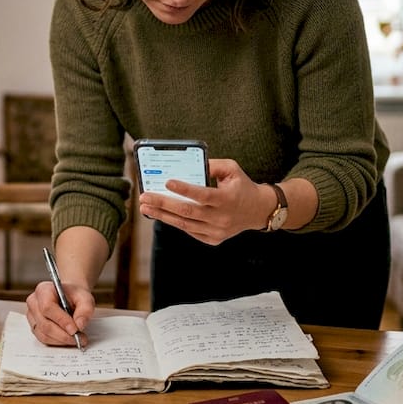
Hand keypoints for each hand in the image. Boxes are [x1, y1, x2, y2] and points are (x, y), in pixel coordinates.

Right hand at [25, 279, 92, 347]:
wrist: (69, 297)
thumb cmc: (74, 295)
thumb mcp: (85, 298)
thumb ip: (85, 310)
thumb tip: (80, 325)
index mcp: (43, 290)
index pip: (47, 307)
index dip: (61, 320)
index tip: (75, 329)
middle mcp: (34, 303)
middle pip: (45, 323)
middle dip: (63, 334)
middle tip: (79, 338)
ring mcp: (32, 316)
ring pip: (44, 334)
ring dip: (61, 340)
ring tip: (77, 339)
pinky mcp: (34, 327)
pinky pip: (44, 339)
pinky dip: (57, 342)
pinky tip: (68, 339)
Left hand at [138, 158, 273, 244]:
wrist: (258, 211)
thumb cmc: (242, 186)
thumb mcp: (232, 169)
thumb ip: (212, 165)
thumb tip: (189, 164)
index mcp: (228, 198)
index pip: (202, 195)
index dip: (184, 189)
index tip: (167, 182)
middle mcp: (222, 217)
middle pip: (187, 211)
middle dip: (163, 204)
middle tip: (144, 197)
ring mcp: (217, 231)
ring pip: (185, 224)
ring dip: (162, 216)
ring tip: (145, 208)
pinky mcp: (213, 239)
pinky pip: (190, 231)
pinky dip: (175, 222)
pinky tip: (161, 214)